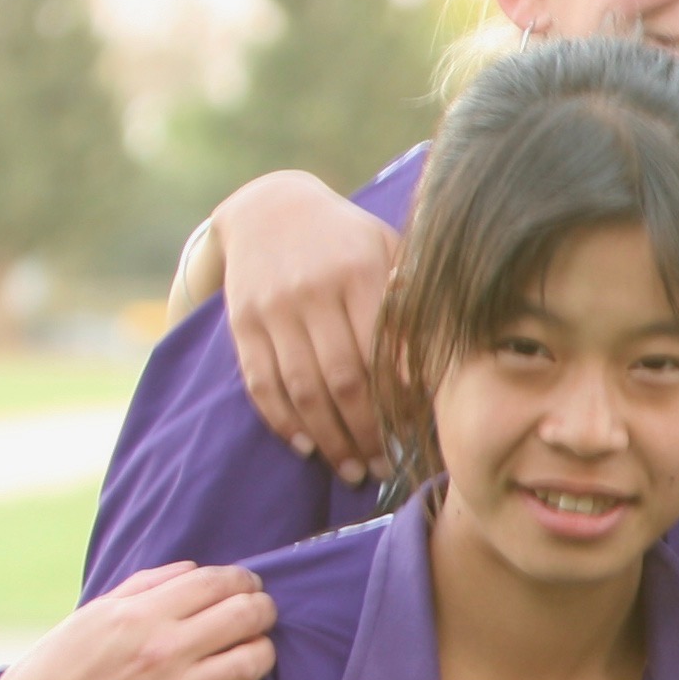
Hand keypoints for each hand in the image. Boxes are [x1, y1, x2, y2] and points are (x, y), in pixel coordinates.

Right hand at [0, 564, 275, 679]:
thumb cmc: (63, 665)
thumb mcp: (96, 613)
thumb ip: (148, 586)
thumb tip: (199, 571)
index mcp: (138, 616)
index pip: (217, 583)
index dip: (244, 581)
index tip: (248, 586)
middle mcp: (160, 652)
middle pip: (247, 617)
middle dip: (262, 610)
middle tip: (258, 614)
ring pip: (254, 662)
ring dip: (261, 651)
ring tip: (249, 650)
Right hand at [214, 169, 401, 480]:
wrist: (271, 209)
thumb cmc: (350, 241)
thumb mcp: (389, 254)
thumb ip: (413, 306)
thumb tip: (435, 373)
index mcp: (359, 274)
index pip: (383, 353)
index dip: (399, 402)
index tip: (417, 437)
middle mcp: (313, 292)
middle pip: (343, 381)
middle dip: (367, 433)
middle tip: (386, 467)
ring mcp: (273, 309)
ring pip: (302, 390)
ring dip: (328, 439)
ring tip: (353, 470)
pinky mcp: (243, 323)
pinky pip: (261, 383)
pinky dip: (284, 421)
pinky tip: (307, 448)